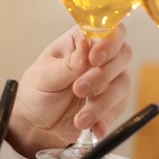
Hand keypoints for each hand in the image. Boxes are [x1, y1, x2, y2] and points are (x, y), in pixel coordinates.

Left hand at [5, 24, 133, 156]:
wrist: (36, 124)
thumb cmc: (37, 92)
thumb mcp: (45, 76)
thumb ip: (68, 63)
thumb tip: (86, 43)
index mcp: (81, 41)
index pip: (107, 30)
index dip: (108, 42)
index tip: (95, 58)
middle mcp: (99, 57)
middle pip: (122, 55)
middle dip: (104, 74)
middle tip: (79, 90)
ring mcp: (108, 80)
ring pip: (122, 84)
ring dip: (102, 103)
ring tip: (80, 119)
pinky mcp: (112, 103)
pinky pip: (119, 108)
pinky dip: (107, 119)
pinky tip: (95, 128)